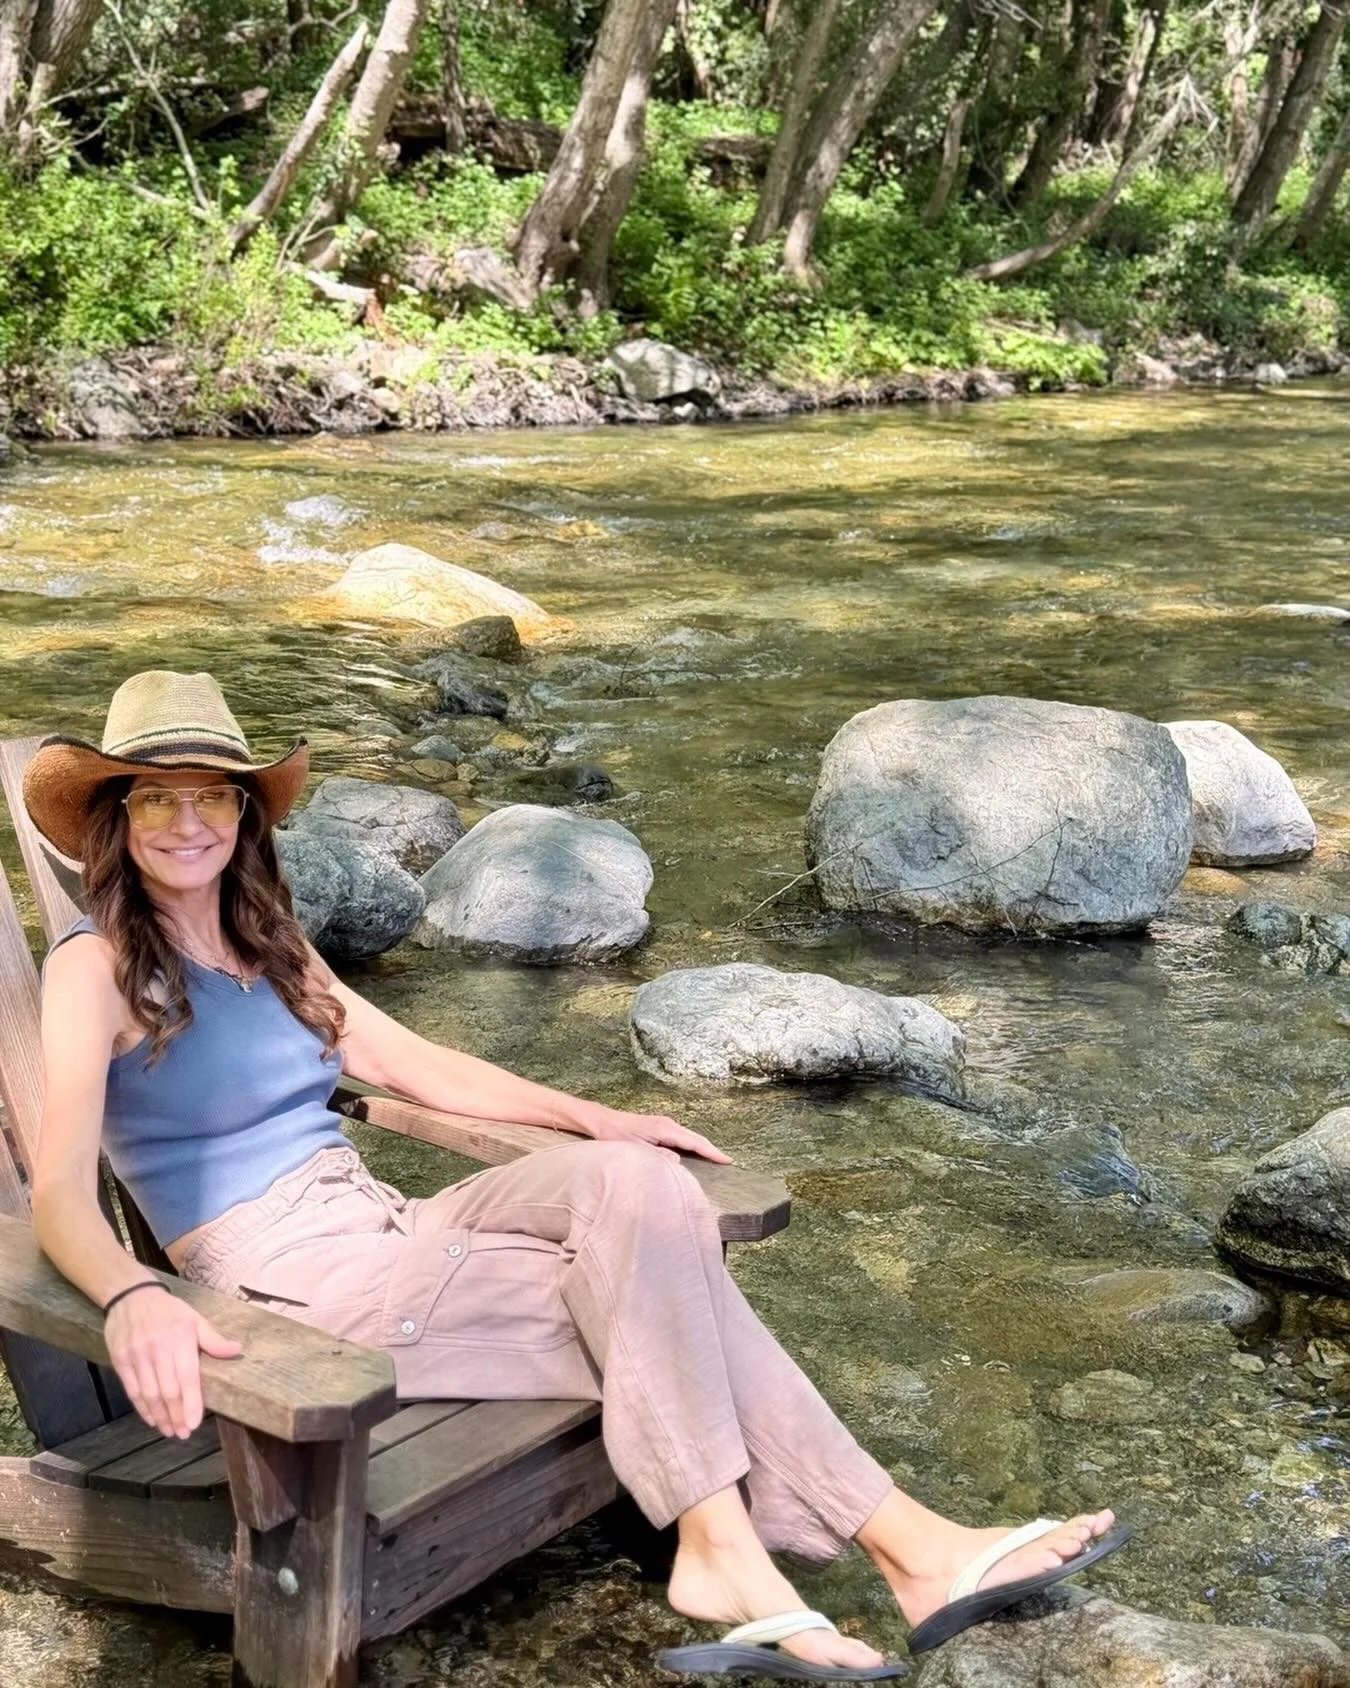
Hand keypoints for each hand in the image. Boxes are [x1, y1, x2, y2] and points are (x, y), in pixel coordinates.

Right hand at [104, 1286, 243, 1438]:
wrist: (131, 1295)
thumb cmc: (169, 1310)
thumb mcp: (195, 1319)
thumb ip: (213, 1339)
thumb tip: (237, 1350)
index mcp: (181, 1337)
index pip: (187, 1377)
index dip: (191, 1403)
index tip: (194, 1423)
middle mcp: (158, 1348)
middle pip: (168, 1389)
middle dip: (176, 1415)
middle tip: (184, 1433)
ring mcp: (137, 1355)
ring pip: (149, 1393)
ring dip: (159, 1416)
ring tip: (169, 1431)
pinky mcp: (120, 1360)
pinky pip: (132, 1389)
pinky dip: (142, 1407)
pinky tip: (151, 1419)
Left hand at [570, 1101, 732, 1163]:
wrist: (601, 1121)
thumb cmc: (615, 1135)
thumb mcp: (635, 1149)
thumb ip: (657, 1156)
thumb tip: (678, 1161)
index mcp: (665, 1129)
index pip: (695, 1142)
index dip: (712, 1152)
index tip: (728, 1160)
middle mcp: (668, 1124)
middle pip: (696, 1138)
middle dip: (712, 1150)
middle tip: (727, 1162)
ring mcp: (664, 1125)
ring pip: (690, 1138)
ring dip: (702, 1148)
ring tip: (716, 1160)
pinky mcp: (659, 1128)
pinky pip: (682, 1138)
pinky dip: (692, 1145)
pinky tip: (694, 1154)